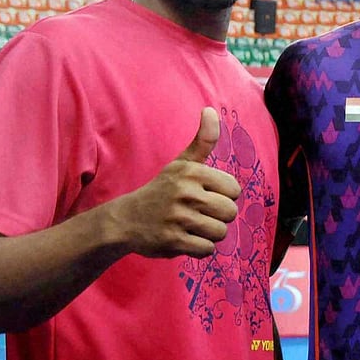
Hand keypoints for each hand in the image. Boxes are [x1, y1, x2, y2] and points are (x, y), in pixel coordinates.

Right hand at [109, 107, 240, 258]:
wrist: (125, 220)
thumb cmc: (161, 191)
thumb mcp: (181, 164)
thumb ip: (202, 141)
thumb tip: (212, 110)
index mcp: (191, 172)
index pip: (234, 190)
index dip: (223, 196)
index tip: (204, 196)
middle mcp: (185, 192)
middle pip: (230, 212)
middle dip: (218, 217)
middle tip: (197, 214)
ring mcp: (178, 217)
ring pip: (220, 232)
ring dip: (208, 234)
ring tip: (190, 227)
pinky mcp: (173, 241)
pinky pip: (207, 250)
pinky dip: (199, 249)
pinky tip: (184, 239)